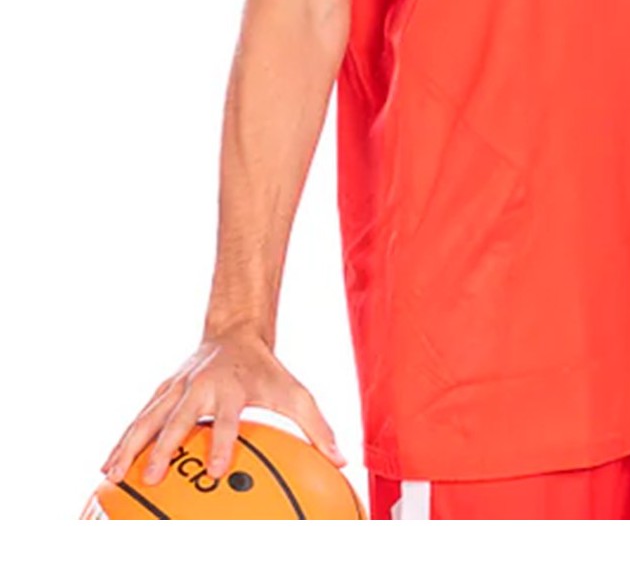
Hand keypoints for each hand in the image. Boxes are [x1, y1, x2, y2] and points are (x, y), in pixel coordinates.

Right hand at [99, 326, 346, 485]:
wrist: (236, 331)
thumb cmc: (268, 371)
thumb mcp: (296, 393)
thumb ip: (318, 428)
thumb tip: (342, 461)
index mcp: (233, 389)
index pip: (227, 419)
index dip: (221, 443)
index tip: (217, 471)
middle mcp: (201, 386)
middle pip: (179, 418)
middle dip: (166, 448)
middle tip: (154, 478)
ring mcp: (178, 387)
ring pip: (149, 417)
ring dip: (130, 446)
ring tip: (112, 477)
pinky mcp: (164, 389)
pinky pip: (140, 417)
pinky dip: (123, 440)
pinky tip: (107, 468)